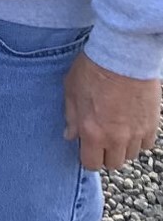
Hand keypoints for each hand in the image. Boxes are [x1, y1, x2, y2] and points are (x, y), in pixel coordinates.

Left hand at [64, 52, 161, 169]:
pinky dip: (138, 140)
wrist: (123, 57)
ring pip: (130, 155)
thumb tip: (70, 135)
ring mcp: (136, 133)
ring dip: (122, 148)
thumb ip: (71, 116)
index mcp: (92, 131)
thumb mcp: (71, 89)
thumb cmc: (93, 69)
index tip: (86, 148)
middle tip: (100, 138)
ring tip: (115, 130)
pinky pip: (145, 144)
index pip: (91, 163)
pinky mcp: (151, 125)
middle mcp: (115, 138)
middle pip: (113, 163)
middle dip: (105, 154)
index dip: (87, 157)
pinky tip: (130, 125)